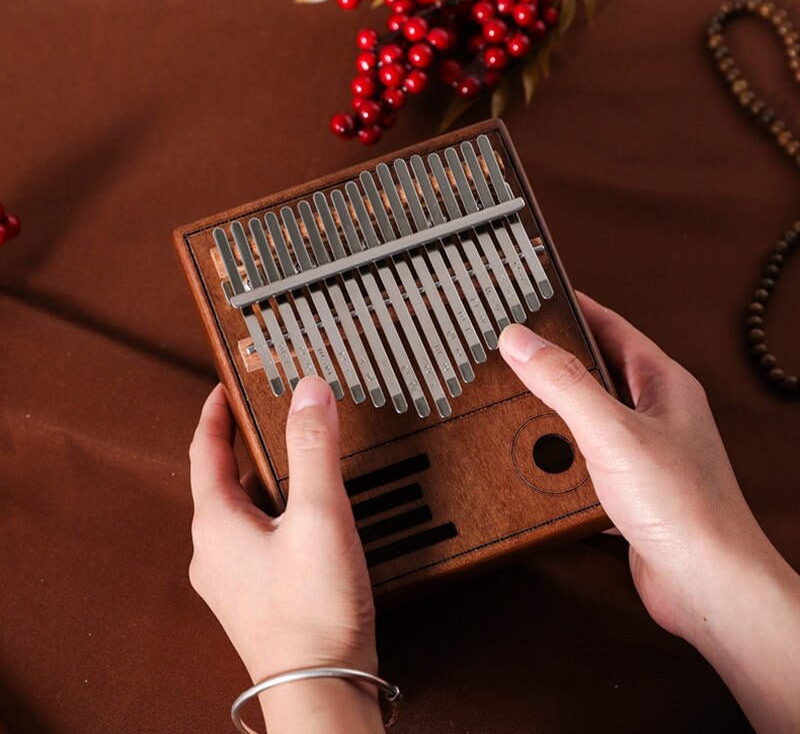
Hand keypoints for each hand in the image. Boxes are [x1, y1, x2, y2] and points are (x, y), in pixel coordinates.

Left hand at [189, 378, 380, 733]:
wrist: (321, 688)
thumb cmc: (313, 611)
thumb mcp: (320, 516)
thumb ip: (315, 449)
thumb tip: (308, 390)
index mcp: (216, 524)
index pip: (204, 450)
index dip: (214, 413)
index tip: (224, 388)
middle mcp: (213, 550)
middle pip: (224, 480)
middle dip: (250, 447)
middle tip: (277, 420)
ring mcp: (230, 578)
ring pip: (244, 511)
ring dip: (268, 483)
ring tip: (303, 466)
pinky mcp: (253, 596)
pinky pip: (257, 539)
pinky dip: (278, 515)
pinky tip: (310, 522)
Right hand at [499, 292, 799, 731]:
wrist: (708, 587)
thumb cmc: (684, 508)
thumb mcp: (612, 431)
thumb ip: (564, 382)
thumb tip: (519, 338)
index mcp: (662, 385)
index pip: (611, 326)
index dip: (573, 307)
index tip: (537, 293)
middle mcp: (655, 414)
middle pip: (598, 369)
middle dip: (557, 356)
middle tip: (514, 344)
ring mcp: (643, 452)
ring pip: (590, 415)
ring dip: (555, 409)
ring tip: (515, 398)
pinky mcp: (629, 490)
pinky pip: (586, 458)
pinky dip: (560, 454)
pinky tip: (536, 460)